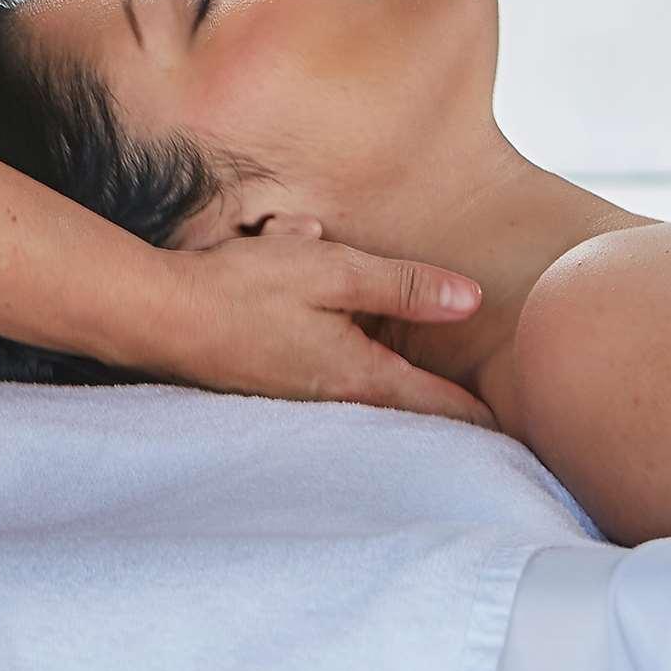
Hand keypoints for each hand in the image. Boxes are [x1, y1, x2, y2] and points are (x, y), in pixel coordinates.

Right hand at [158, 218, 496, 427]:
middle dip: (413, 352)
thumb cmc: (244, 290)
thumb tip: (472, 301)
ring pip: (350, 346)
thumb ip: (405, 287)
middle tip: (454, 367)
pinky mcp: (271, 373)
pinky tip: (282, 241)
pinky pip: (312, 334)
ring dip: (338, 294)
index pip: (435, 404)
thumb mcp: (334, 271)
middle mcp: (332, 394)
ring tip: (301, 243)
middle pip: (396, 384)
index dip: (477, 414)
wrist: (156, 312)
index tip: (515, 429)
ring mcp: (298, 389)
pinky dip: (307, 288)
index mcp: (357, 376)